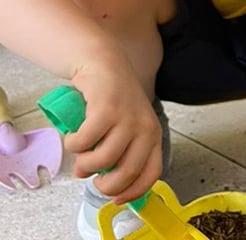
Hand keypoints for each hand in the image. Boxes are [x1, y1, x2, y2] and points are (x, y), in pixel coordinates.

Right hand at [65, 62, 163, 202]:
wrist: (105, 65)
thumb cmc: (114, 101)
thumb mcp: (128, 128)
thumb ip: (121, 152)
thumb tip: (101, 180)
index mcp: (154, 135)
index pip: (152, 172)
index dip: (133, 191)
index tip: (116, 199)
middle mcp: (145, 127)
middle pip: (127, 172)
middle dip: (105, 184)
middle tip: (91, 178)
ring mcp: (127, 118)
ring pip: (103, 159)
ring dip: (85, 164)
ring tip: (80, 155)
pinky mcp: (106, 109)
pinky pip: (85, 141)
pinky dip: (73, 144)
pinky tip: (73, 137)